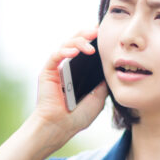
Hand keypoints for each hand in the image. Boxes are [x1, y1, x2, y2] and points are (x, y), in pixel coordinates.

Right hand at [30, 28, 107, 144]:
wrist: (60, 128)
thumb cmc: (77, 117)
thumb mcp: (98, 98)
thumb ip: (103, 82)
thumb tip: (112, 67)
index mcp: (79, 72)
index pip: (86, 50)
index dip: (94, 40)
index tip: (107, 35)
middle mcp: (67, 66)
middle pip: (76, 42)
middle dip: (87, 34)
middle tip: (98, 31)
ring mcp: (57, 68)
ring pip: (66, 45)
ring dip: (78, 42)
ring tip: (90, 46)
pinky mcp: (47, 72)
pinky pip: (56, 56)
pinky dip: (65, 51)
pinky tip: (75, 52)